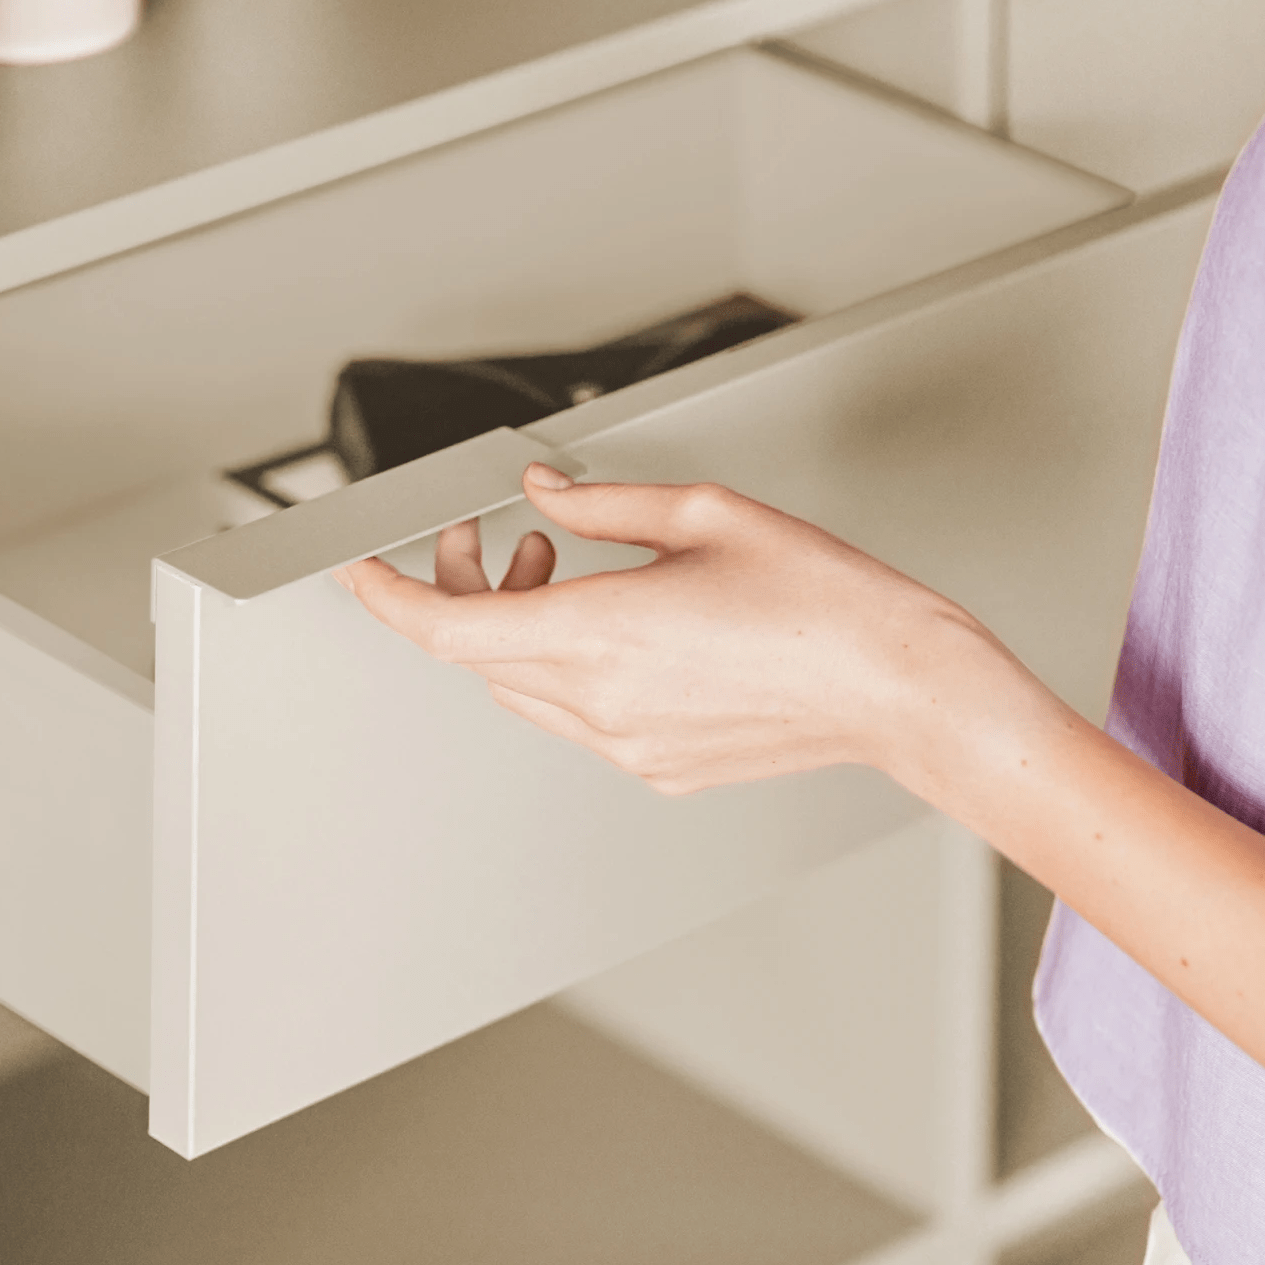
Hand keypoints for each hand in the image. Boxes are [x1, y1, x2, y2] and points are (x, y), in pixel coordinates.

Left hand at [336, 462, 1044, 797]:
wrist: (902, 688)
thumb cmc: (828, 604)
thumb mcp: (707, 515)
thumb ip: (606, 503)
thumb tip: (547, 495)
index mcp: (604, 634)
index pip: (450, 629)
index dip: (391, 598)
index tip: (362, 569)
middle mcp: (603, 704)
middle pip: (481, 656)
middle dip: (468, 590)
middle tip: (500, 536)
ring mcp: (629, 747)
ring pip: (523, 688)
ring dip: (520, 628)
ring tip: (567, 568)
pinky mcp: (659, 769)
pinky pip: (579, 717)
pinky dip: (568, 666)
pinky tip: (618, 622)